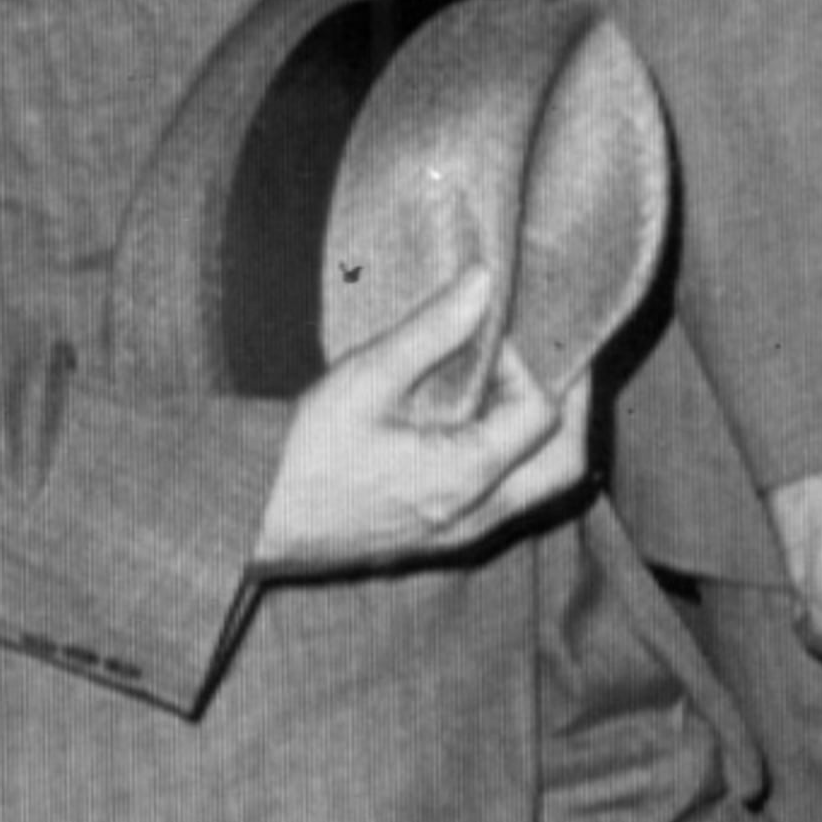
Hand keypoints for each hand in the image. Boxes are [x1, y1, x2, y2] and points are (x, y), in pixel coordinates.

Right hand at [252, 264, 589, 573]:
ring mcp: (459, 535)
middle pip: (564, 466)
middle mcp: (475, 517)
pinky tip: (479, 417)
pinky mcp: (440, 538)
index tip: (496, 332)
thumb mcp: (365, 378)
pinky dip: (514, 457)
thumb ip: (432, 331)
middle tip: (547, 355)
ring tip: (513, 379)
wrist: (250, 519)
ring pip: (538, 488)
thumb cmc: (301, 454)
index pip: (544, 415)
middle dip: (570, 407)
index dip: (533, 365)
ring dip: (543, 434)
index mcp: (464, 479)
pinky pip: (505, 500)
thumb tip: (486, 283)